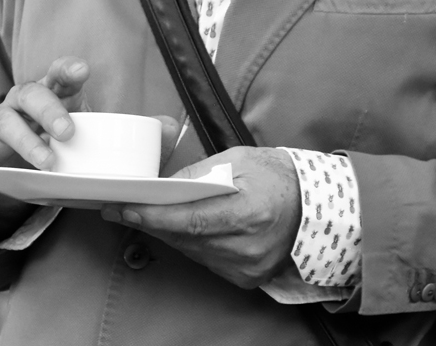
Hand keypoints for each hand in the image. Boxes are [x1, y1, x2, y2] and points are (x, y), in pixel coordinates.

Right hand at [0, 56, 90, 169]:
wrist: (27, 168)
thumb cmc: (59, 145)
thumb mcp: (80, 138)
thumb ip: (94, 141)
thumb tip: (119, 161)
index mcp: (53, 92)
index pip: (60, 74)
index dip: (70, 70)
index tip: (82, 71)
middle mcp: (25, 99)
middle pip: (33, 94)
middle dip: (50, 111)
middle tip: (67, 132)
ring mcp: (2, 118)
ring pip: (6, 120)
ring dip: (26, 140)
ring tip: (47, 161)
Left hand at [100, 146, 300, 288]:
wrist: (312, 205)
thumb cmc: (275, 175)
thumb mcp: (238, 159)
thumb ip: (199, 173)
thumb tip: (164, 185)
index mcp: (250, 211)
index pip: (192, 219)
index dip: (156, 216)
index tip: (127, 209)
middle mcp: (248, 245)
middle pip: (186, 238)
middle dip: (152, 222)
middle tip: (123, 208)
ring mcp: (248, 265)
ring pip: (192, 251)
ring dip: (168, 233)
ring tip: (145, 214)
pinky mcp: (247, 277)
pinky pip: (206, 260)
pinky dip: (189, 244)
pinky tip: (179, 228)